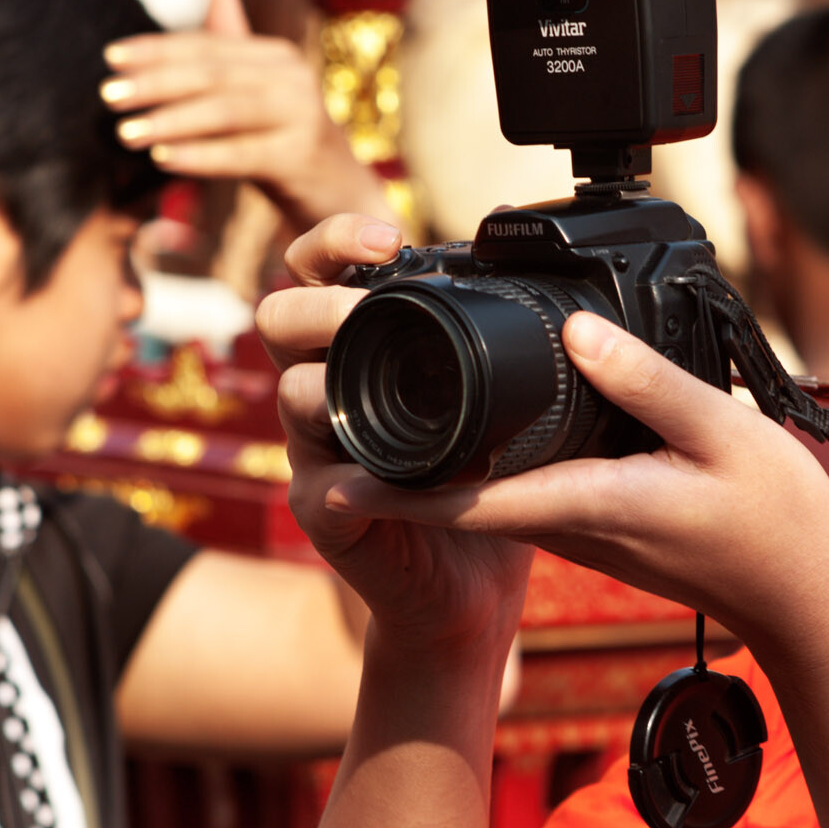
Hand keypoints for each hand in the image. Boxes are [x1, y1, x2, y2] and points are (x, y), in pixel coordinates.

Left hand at [103, 0, 390, 234]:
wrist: (344, 197)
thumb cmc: (289, 144)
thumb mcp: (261, 93)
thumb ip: (235, 48)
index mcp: (276, 56)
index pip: (207, 45)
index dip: (157, 49)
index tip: (111, 58)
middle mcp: (293, 77)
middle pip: (212, 74)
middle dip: (155, 83)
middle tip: (109, 95)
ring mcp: (302, 115)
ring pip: (224, 111)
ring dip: (170, 120)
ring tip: (125, 132)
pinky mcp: (302, 156)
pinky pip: (241, 154)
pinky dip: (199, 155)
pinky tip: (163, 160)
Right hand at [255, 216, 531, 656]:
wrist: (473, 589)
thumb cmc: (484, 486)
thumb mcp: (498, 402)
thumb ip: (501, 343)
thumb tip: (551, 282)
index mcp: (363, 353)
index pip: (319, 273)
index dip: (336, 242)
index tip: (389, 237)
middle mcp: (327, 392)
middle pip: (277, 317)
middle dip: (318, 304)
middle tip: (364, 309)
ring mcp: (319, 453)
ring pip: (291, 396)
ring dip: (326, 384)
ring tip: (369, 383)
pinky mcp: (326, 515)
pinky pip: (318, 488)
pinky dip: (345, 480)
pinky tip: (368, 479)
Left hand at [320, 306, 828, 680]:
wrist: (805, 603)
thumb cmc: (777, 526)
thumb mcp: (725, 434)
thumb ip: (647, 381)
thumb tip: (576, 331)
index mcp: (589, 504)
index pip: (469, 502)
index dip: (394, 491)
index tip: (328, 477)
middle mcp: (572, 523)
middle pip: (461, 492)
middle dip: (395, 461)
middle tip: (334, 406)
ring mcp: (583, 528)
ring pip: (487, 490)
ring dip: (435, 460)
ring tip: (381, 401)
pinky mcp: (599, 523)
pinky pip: (525, 488)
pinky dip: (487, 459)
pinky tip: (480, 416)